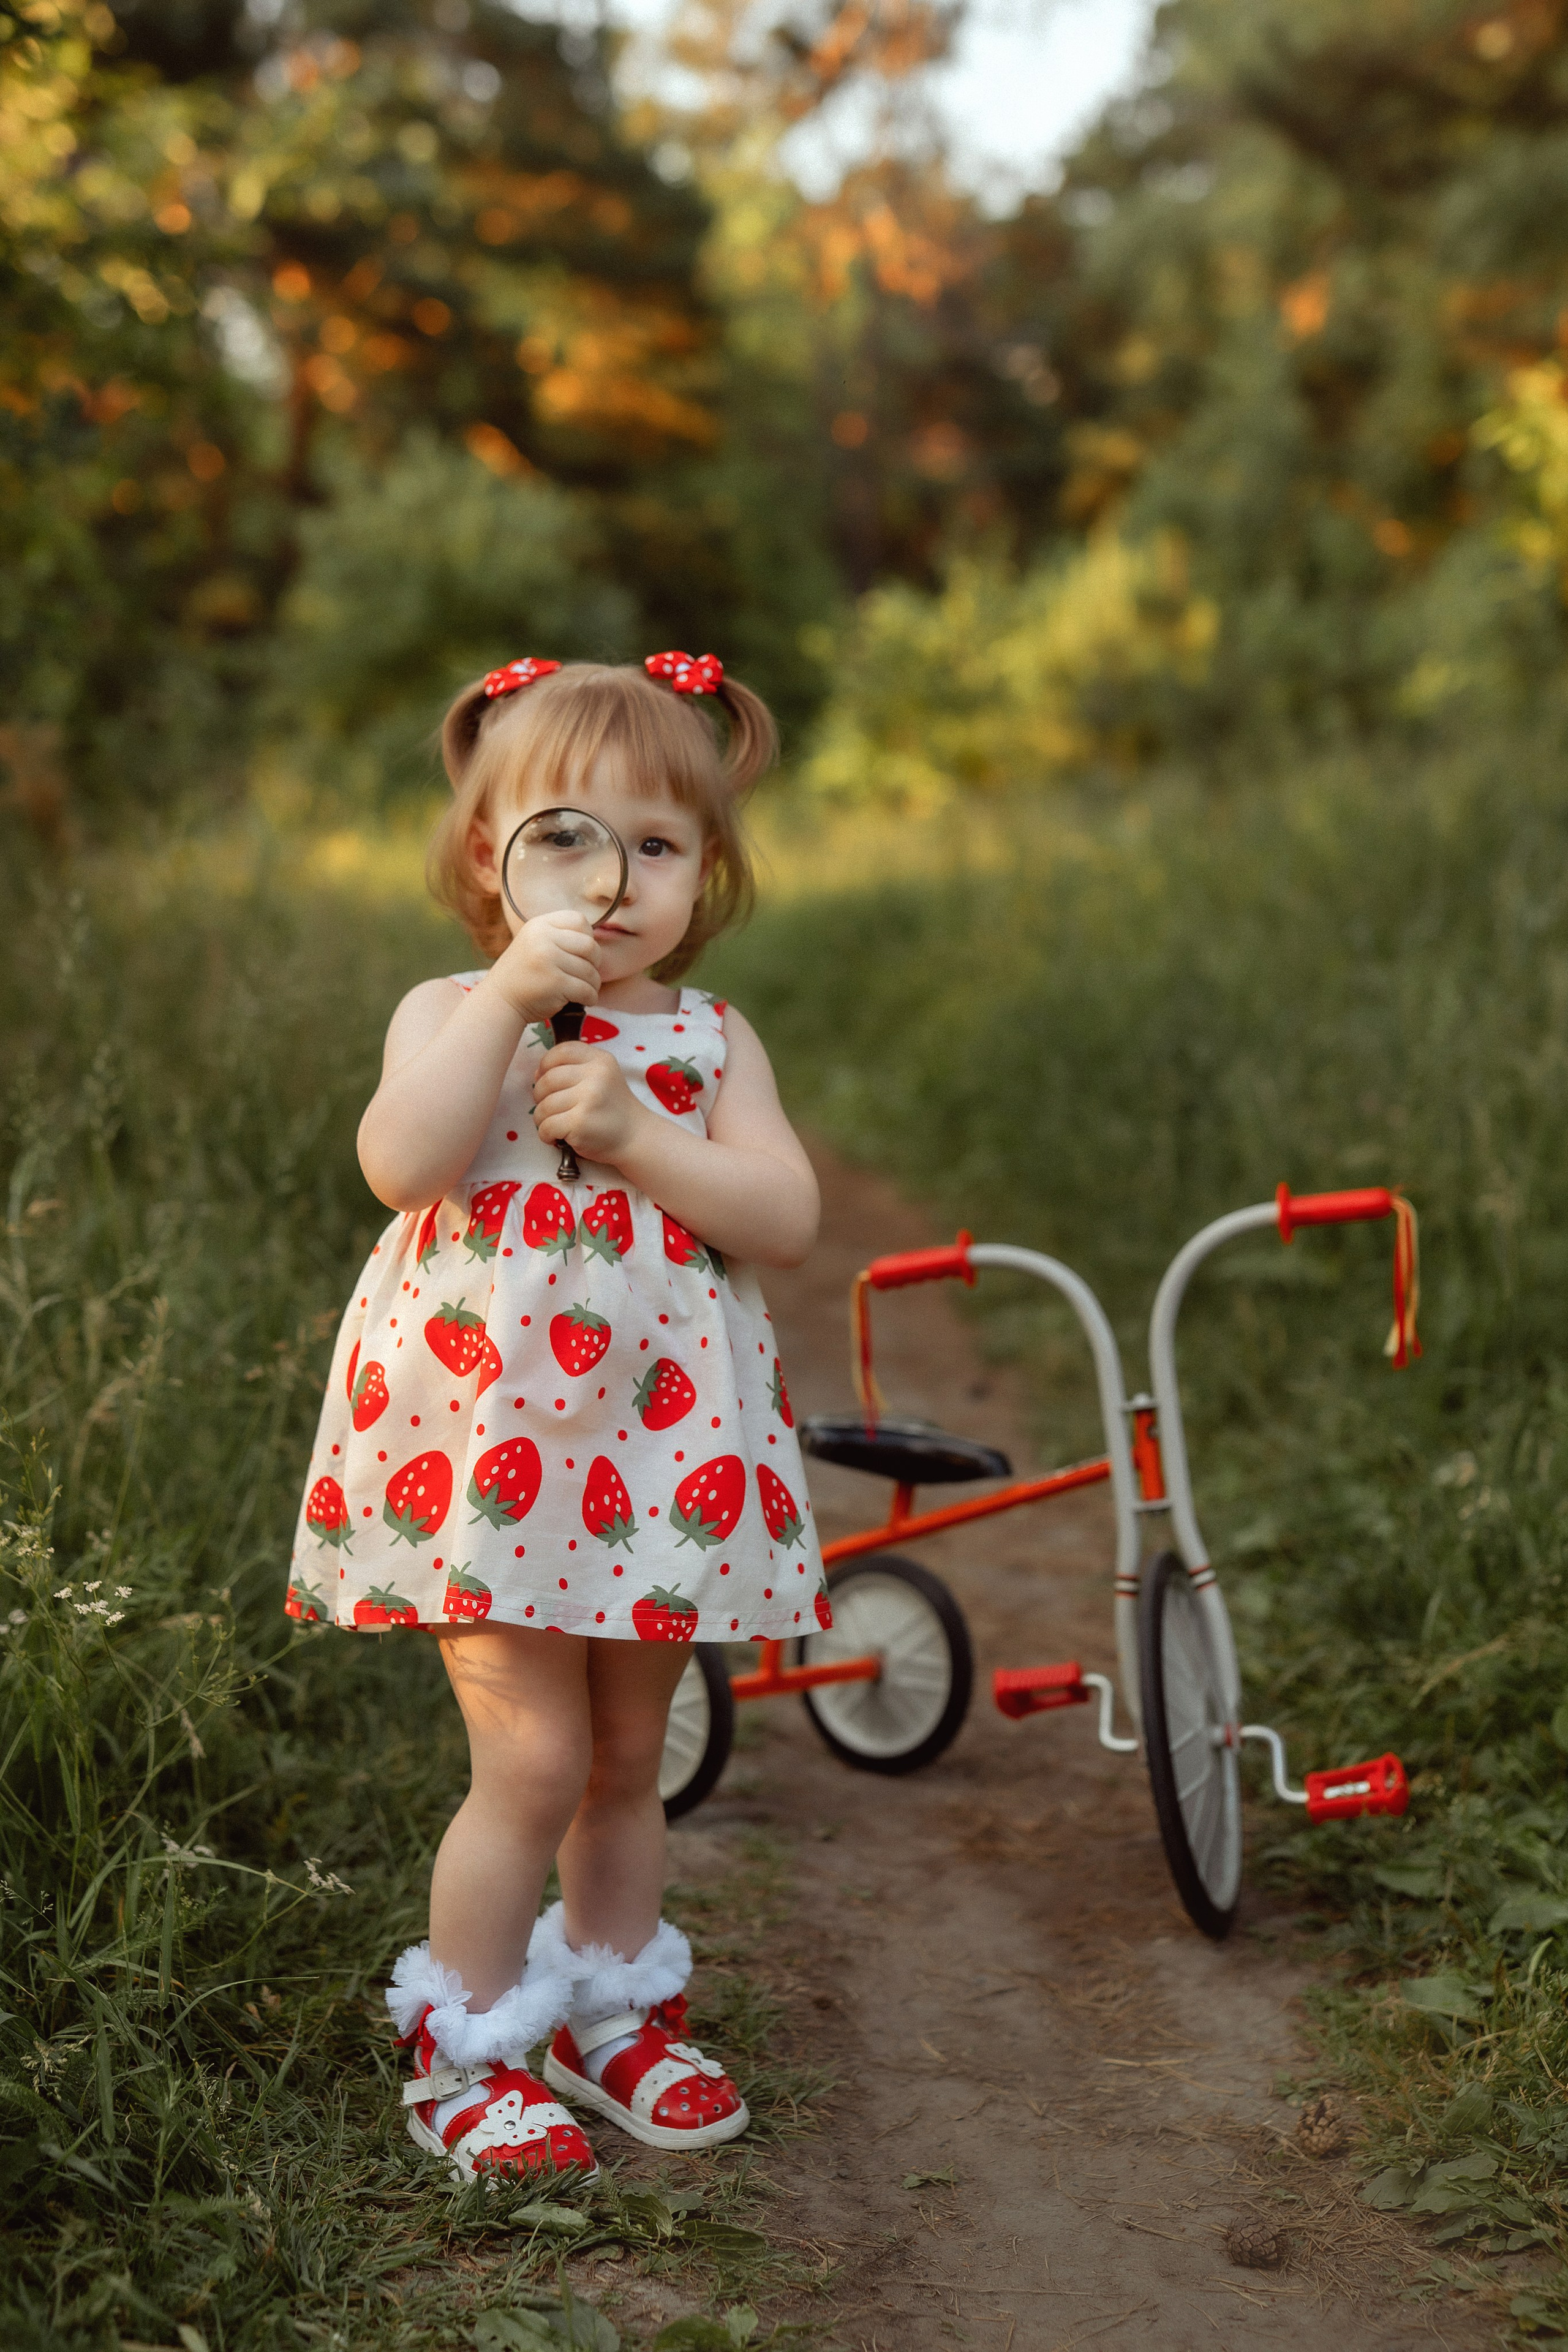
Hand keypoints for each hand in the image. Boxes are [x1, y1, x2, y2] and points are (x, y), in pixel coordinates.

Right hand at [489, 912, 600, 1021]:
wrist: (500, 1000)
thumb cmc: (524, 974)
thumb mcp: (534, 943)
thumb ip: (559, 937)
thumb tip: (596, 938)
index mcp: (539, 925)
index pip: (579, 920)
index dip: (588, 936)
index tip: (581, 953)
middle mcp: (543, 938)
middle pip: (589, 945)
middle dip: (595, 962)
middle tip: (588, 974)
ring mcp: (548, 960)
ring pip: (590, 971)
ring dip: (593, 984)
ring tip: (586, 990)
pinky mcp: (555, 982)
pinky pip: (586, 989)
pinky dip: (591, 997)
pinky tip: (585, 1000)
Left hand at [533, 1044, 646, 1166]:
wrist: (635, 1137)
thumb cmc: (612, 1108)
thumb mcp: (603, 1077)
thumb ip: (575, 1068)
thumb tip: (537, 1074)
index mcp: (600, 1060)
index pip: (562, 1051)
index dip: (545, 1064)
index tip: (544, 1078)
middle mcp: (596, 1076)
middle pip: (547, 1079)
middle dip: (539, 1095)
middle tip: (548, 1107)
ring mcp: (588, 1099)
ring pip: (544, 1105)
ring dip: (541, 1118)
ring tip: (553, 1124)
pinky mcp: (580, 1122)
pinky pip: (547, 1126)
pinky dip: (545, 1134)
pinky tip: (555, 1137)